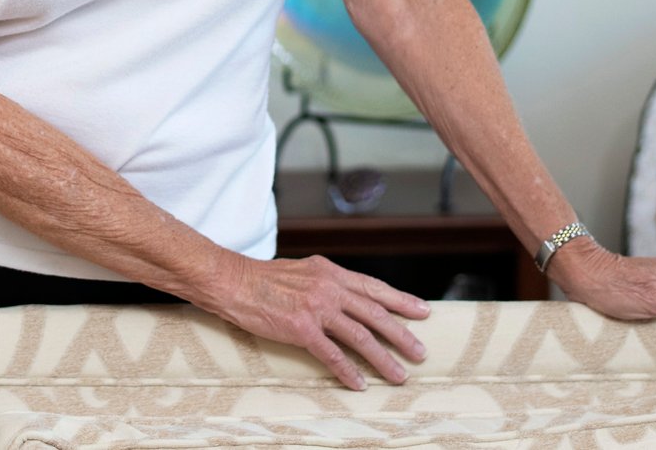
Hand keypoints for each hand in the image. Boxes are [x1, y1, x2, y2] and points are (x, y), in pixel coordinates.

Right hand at [200, 253, 428, 390]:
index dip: (400, 300)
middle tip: (420, 352)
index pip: (373, 287)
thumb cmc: (262, 279)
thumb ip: (326, 283)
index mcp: (330, 272)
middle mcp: (328, 287)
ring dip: (383, 358)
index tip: (423, 310)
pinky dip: (348, 371)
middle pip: (375, 313)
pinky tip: (359, 383)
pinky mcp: (301, 328)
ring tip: (398, 374)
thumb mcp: (302, 272)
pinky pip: (332, 354)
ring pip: (360, 336)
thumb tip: (346, 299)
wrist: (232, 281)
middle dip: (402, 334)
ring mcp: (316, 307)